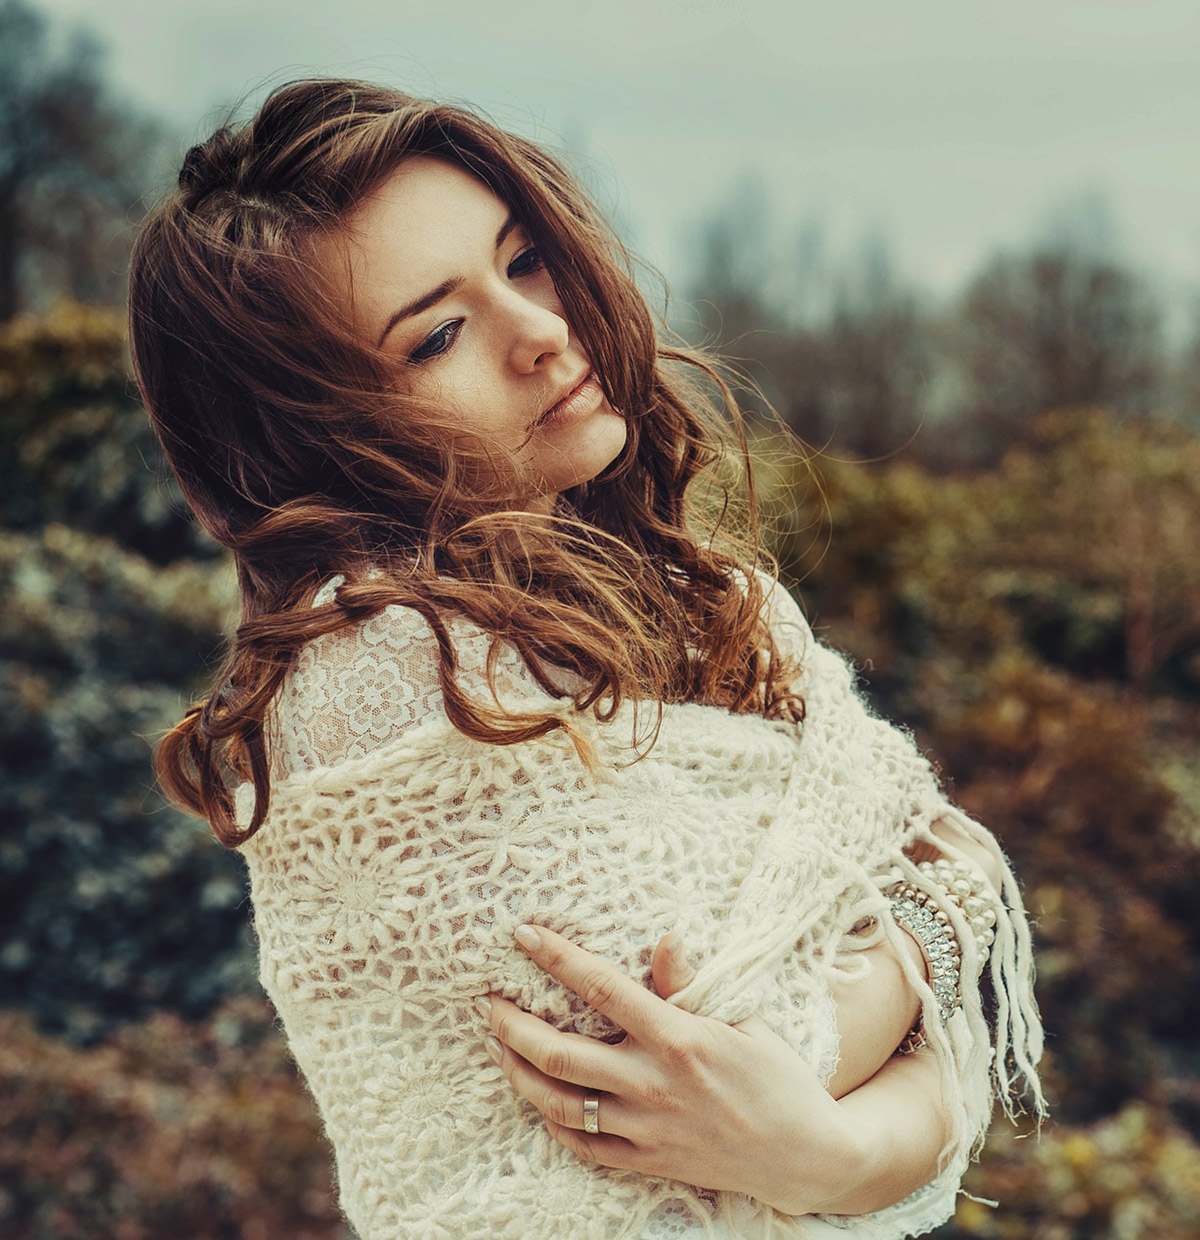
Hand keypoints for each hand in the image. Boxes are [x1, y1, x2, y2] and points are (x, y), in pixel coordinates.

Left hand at [480, 924, 867, 1215]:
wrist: (805, 1155)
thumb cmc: (777, 1077)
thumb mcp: (742, 1018)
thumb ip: (690, 984)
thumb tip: (662, 940)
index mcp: (678, 1038)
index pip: (603, 989)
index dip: (559, 959)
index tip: (524, 936)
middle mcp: (653, 1085)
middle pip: (562, 1055)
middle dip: (514, 1026)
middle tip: (488, 1002)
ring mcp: (646, 1129)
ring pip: (561, 1104)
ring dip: (521, 1074)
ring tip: (501, 1048)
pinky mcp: (648, 1163)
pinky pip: (585, 1146)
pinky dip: (555, 1122)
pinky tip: (541, 1100)